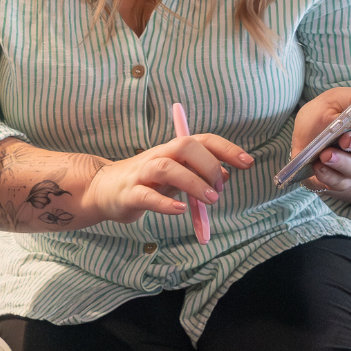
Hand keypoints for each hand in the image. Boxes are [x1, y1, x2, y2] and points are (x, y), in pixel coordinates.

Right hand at [84, 135, 253, 224]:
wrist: (103, 189)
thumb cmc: (145, 182)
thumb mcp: (176, 175)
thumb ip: (198, 173)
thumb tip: (227, 173)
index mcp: (172, 150)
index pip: (202, 140)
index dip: (226, 148)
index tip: (248, 162)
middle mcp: (158, 156)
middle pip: (185, 146)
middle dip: (209, 164)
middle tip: (220, 188)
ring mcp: (141, 174)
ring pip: (167, 168)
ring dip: (192, 182)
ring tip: (210, 200)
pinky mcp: (129, 194)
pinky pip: (147, 196)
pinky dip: (165, 203)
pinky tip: (180, 210)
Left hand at [292, 87, 350, 202]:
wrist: (308, 143)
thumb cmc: (324, 118)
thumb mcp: (333, 101)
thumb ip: (348, 99)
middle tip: (346, 139)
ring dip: (342, 162)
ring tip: (326, 155)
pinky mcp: (342, 182)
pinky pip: (339, 183)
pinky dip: (328, 175)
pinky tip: (317, 167)